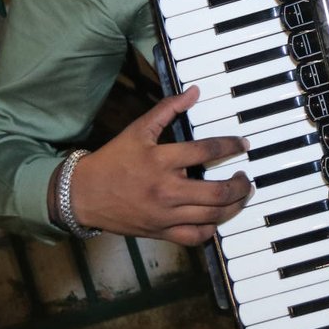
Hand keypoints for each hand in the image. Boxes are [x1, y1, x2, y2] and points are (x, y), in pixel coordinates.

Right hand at [69, 85, 252, 244]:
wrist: (84, 194)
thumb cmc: (113, 160)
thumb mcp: (138, 129)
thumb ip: (167, 109)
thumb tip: (194, 92)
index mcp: (162, 160)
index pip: (207, 151)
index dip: (231, 145)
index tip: (242, 145)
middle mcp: (167, 190)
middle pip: (217, 192)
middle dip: (240, 185)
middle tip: (245, 178)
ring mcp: (165, 215)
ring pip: (212, 216)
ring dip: (234, 206)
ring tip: (240, 196)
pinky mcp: (161, 232)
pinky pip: (195, 236)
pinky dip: (212, 228)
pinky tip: (218, 217)